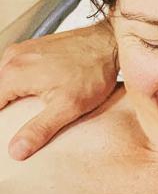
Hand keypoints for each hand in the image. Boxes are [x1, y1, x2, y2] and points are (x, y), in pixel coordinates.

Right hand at [0, 22, 117, 159]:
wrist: (110, 43)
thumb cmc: (94, 71)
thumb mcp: (68, 106)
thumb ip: (40, 129)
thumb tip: (16, 150)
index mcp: (13, 74)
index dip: (2, 122)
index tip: (10, 130)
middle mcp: (12, 58)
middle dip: (6, 109)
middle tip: (22, 122)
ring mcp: (22, 50)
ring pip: (6, 80)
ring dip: (13, 96)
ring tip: (30, 110)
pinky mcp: (33, 48)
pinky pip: (18, 69)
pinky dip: (22, 83)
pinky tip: (39, 93)